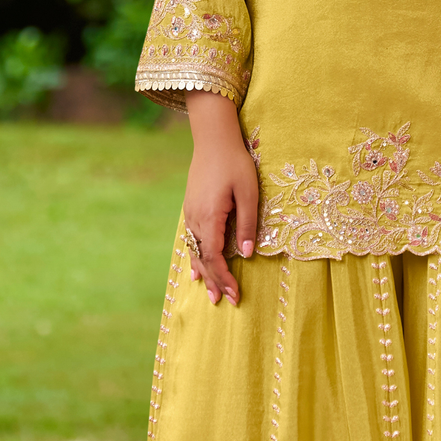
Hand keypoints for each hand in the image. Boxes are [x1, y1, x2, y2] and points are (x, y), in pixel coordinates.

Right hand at [183, 92, 257, 305]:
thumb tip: (246, 254)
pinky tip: (195, 268)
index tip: (235, 295)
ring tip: (209, 293)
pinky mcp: (191, 208)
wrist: (213, 138)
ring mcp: (191, 214)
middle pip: (203, 258)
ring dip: (204, 272)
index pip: (215, 257)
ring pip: (195, 251)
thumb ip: (247, 224)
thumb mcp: (248, 193)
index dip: (224, 278)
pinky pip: (191, 240)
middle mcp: (195, 219)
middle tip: (223, 302)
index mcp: (210, 217)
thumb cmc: (235, 163)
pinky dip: (195, 257)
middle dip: (214, 281)